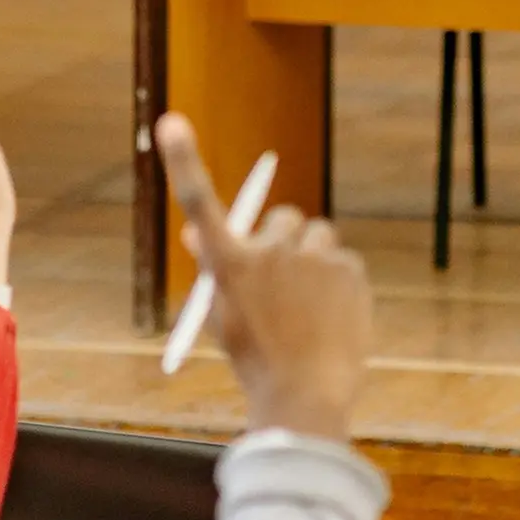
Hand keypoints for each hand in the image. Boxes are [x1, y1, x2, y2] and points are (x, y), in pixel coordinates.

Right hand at [156, 113, 371, 445]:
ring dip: (313, 259)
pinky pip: (343, 260)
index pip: (199, 203)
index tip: (170, 122)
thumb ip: (214, 269)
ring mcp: (311, 259)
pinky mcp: (349, 268)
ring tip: (310, 307)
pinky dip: (339, 281)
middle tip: (284, 285)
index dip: (183, 161)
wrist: (305, 397)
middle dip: (282, 242)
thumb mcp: (224, 314)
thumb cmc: (257, 360)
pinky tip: (333, 317)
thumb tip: (196, 232)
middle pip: (281, 220)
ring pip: (317, 237)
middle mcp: (267, 252)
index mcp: (228, 265)